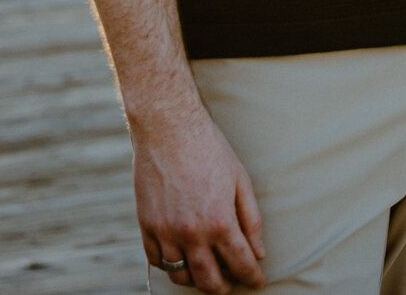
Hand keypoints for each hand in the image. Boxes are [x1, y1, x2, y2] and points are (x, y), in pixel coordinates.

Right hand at [132, 102, 265, 290]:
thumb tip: (258, 252)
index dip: (252, 277)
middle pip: (209, 281)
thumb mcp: (240, 179)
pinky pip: (157, 261)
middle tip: (232, 282)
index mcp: (220, 222)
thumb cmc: (209, 149)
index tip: (258, 280)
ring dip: (197, 279)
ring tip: (207, 271)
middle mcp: (192, 234)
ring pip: (181, 276)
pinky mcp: (146, 226)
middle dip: (225, 287)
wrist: (169, 127)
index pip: (241, 264)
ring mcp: (166, 232)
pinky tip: (182, 257)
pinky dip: (171, 265)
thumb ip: (251, 219)